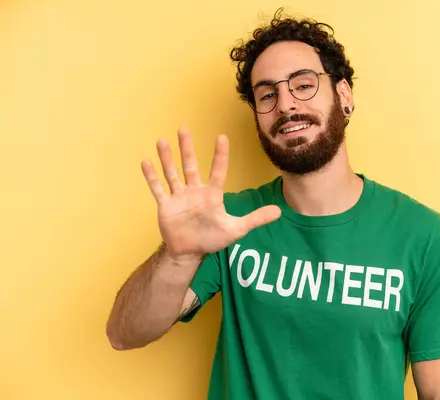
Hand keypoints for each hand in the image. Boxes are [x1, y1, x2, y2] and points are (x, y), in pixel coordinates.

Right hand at [141, 127, 280, 259]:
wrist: (190, 253)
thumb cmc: (213, 238)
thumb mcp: (236, 229)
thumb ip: (256, 219)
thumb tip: (280, 212)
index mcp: (212, 194)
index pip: (218, 170)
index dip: (220, 155)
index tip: (222, 137)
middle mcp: (195, 191)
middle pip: (190, 165)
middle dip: (187, 148)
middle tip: (184, 128)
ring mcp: (179, 197)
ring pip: (172, 173)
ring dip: (166, 158)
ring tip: (162, 140)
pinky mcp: (166, 206)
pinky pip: (157, 188)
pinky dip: (151, 176)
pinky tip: (145, 161)